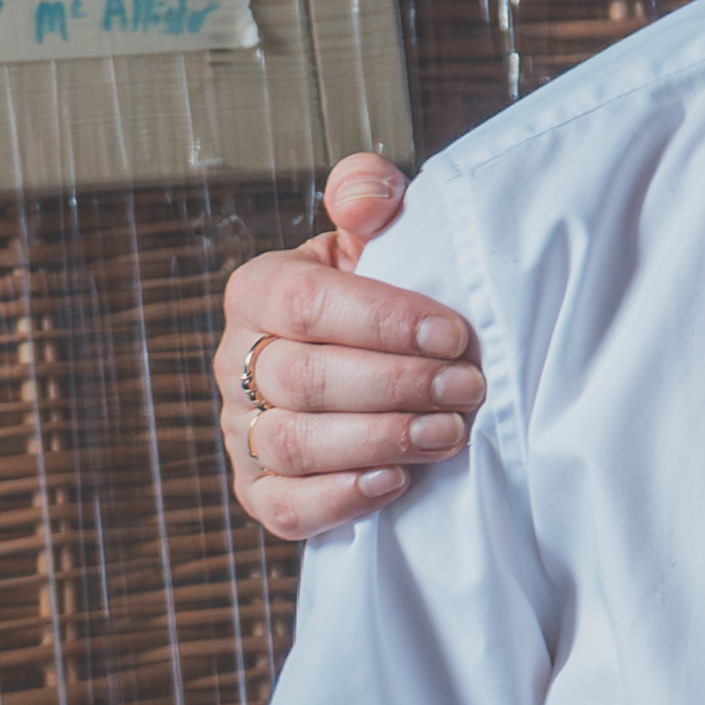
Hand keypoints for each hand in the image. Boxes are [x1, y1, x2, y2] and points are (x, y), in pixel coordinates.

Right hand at [220, 155, 486, 543]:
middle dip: (397, 386)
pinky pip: (284, 507)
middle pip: (306, 379)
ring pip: (296, 444)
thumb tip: (367, 197)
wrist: (365, 369)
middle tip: (468, 389)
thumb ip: (370, 197)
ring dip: (380, 441)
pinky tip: (395, 483)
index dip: (384, 321)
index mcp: (259, 291)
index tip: (455, 334)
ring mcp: (241, 430)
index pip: (307, 304)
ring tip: (448, 434)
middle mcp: (236, 360)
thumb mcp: (373, 239)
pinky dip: (339, 500)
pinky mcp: (257, 490)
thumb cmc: (374, 301)